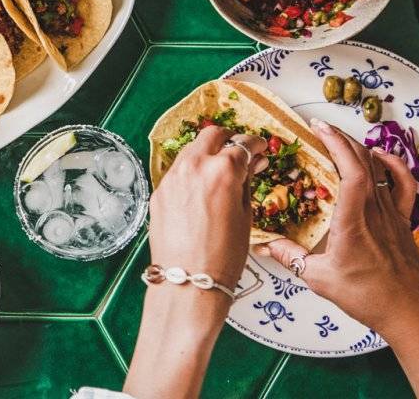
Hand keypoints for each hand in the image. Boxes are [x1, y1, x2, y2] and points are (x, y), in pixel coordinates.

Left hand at [121, 129, 265, 398]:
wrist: (188, 282)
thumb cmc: (223, 257)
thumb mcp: (246, 217)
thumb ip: (247, 183)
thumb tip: (253, 163)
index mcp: (223, 170)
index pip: (243, 144)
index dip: (255, 145)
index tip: (259, 149)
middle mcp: (194, 167)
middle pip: (212, 135)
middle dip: (228, 140)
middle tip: (239, 153)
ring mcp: (172, 178)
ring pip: (191, 150)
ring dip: (207, 153)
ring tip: (219, 171)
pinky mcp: (159, 192)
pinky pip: (178, 172)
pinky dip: (191, 172)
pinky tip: (200, 189)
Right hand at [258, 120, 418, 340]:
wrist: (410, 312)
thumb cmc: (368, 297)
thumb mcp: (320, 279)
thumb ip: (291, 257)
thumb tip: (267, 244)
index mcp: (354, 220)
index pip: (349, 168)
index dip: (335, 142)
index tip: (318, 128)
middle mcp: (376, 210)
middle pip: (364, 161)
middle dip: (341, 138)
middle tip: (321, 129)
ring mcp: (393, 214)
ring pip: (380, 169)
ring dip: (360, 149)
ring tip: (342, 141)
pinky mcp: (404, 222)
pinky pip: (403, 185)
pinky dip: (394, 166)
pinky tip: (382, 158)